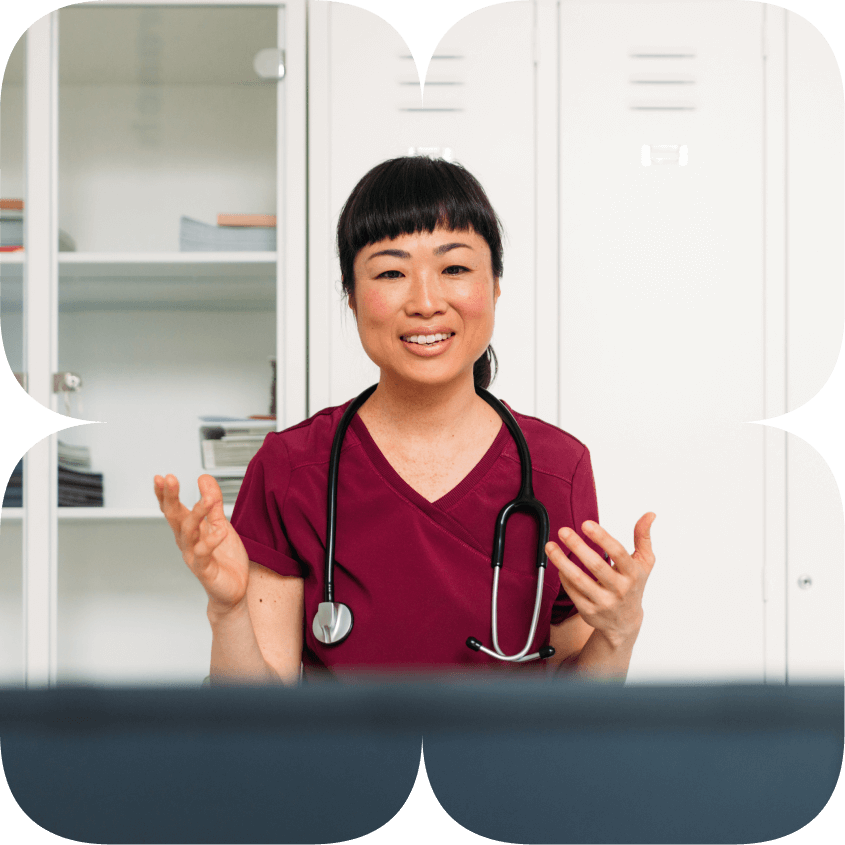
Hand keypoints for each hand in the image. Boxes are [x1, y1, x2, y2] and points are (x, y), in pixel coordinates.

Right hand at [154, 473, 249, 612]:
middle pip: (174, 517)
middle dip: (170, 498)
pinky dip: (212, 541)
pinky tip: (221, 531)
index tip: (160, 477)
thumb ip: (213, 503)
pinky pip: (204, 554)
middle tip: (169, 479)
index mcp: (190, 531)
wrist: (234, 590)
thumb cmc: (225, 559)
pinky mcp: (204, 570)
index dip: (165, 494)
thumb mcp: (221, 524)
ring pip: (189, 533)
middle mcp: (187, 542)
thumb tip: (203, 478)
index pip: (173, 509)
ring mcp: (193, 556)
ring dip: (196, 514)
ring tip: (207, 499)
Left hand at [545, 513, 655, 646]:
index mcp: (633, 574)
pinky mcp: (589, 611)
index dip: (602, 537)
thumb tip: (650, 514)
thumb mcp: (644, 563)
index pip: (618, 553)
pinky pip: (572, 591)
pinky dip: (563, 576)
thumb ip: (643, 537)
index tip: (586, 523)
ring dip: (561, 561)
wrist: (625, 622)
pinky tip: (558, 564)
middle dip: (577, 546)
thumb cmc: (633, 585)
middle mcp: (619, 589)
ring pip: (579, 580)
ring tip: (550, 546)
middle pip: (596, 565)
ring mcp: (603, 602)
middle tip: (563, 531)